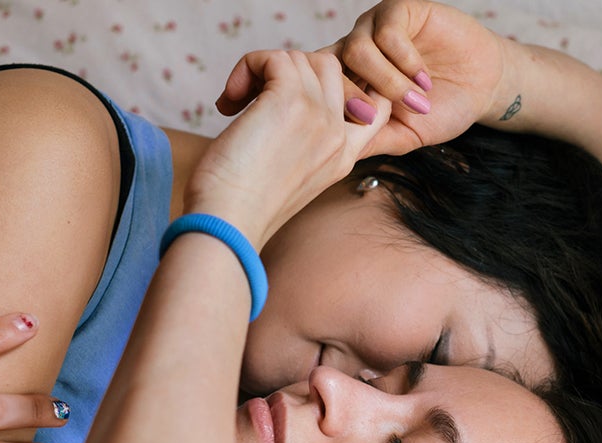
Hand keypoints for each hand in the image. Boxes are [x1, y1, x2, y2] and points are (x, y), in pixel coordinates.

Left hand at [194, 49, 390, 243]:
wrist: (228, 225)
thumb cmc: (242, 209)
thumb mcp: (289, 178)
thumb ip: (302, 144)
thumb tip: (276, 101)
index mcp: (343, 156)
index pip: (374, 103)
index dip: (342, 84)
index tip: (295, 97)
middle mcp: (338, 134)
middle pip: (331, 69)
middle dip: (290, 74)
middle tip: (255, 100)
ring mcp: (319, 115)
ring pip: (301, 58)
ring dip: (261, 72)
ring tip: (237, 103)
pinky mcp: (289, 100)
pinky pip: (273, 57)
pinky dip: (246, 68)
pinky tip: (229, 103)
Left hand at [318, 0, 507, 156]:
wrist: (482, 87)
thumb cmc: (441, 111)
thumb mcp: (402, 135)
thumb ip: (370, 140)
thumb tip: (333, 155)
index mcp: (348, 78)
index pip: (319, 86)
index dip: (332, 108)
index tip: (363, 126)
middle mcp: (356, 49)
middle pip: (330, 68)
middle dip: (355, 97)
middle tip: (381, 116)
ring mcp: (375, 28)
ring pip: (357, 50)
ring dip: (387, 81)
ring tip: (415, 99)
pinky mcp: (400, 10)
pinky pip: (388, 33)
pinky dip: (405, 61)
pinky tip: (423, 77)